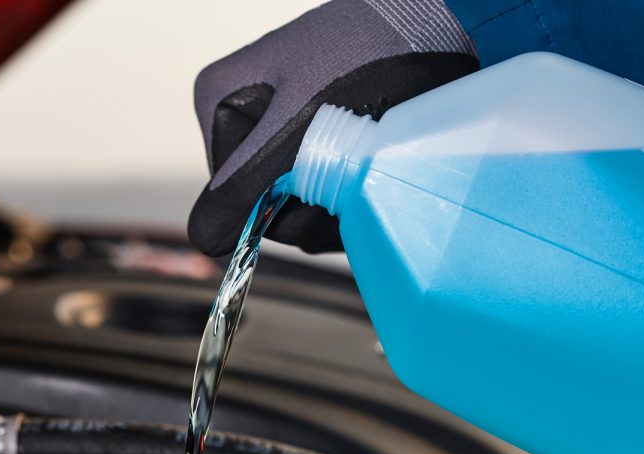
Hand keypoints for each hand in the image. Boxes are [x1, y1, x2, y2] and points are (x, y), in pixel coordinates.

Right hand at [188, 0, 476, 255]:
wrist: (440, 24)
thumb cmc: (366, 60)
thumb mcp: (296, 131)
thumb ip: (244, 188)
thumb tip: (202, 239)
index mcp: (219, 102)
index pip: (226, 194)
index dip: (269, 204)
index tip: (310, 185)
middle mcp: (247, 117)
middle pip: (260, 202)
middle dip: (306, 207)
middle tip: (349, 180)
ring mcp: (285, 129)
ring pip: (293, 204)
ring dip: (332, 209)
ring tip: (367, 172)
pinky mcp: (320, 139)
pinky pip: (320, 191)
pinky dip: (347, 199)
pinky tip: (372, 176)